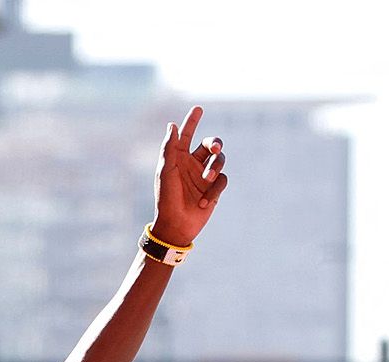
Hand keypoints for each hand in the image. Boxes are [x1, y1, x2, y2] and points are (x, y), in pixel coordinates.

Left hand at [152, 105, 226, 246]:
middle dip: (214, 143)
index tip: (198, 108)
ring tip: (206, 179)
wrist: (176, 226)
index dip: (192, 121)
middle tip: (213, 148)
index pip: (187, 135)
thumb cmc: (166, 199)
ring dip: (214, 168)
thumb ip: (170, 148)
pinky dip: (214, 189)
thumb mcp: (166, 172)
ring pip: (219, 160)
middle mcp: (193, 164)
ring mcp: (204, 176)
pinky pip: (222, 180)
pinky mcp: (214, 189)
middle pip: (210, 144)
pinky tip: (203, 202)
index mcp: (179, 158)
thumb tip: (172, 125)